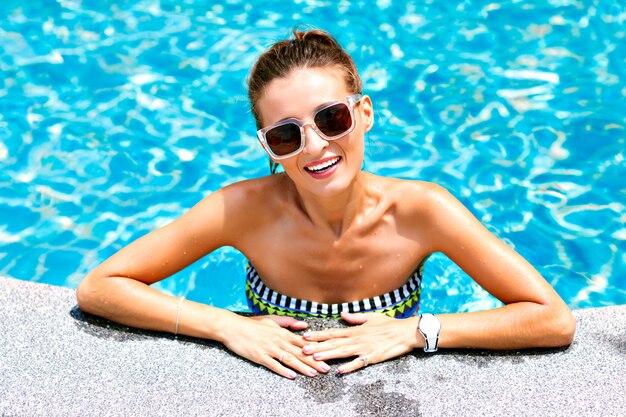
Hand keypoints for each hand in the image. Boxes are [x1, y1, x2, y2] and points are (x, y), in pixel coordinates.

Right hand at [219, 314, 329, 378]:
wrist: (233, 327)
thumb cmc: (252, 324)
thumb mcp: (272, 319)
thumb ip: (289, 322)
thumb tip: (305, 325)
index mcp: (282, 332)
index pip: (302, 342)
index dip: (315, 349)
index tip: (326, 354)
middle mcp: (278, 341)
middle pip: (299, 353)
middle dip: (314, 361)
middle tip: (326, 368)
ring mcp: (269, 349)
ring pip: (289, 359)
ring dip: (302, 367)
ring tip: (313, 374)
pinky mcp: (260, 356)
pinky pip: (273, 365)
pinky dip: (283, 370)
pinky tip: (292, 376)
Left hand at [301, 312, 421, 373]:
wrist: (406, 332)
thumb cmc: (389, 324)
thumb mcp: (371, 317)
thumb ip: (355, 318)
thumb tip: (342, 314)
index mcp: (355, 330)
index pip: (333, 332)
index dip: (319, 334)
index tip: (306, 336)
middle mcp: (357, 339)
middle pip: (334, 343)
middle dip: (318, 346)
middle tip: (304, 349)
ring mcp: (364, 348)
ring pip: (342, 352)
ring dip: (328, 355)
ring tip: (316, 357)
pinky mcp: (372, 357)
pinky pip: (359, 363)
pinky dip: (349, 367)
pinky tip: (340, 371)